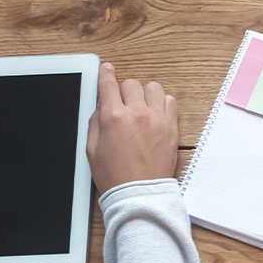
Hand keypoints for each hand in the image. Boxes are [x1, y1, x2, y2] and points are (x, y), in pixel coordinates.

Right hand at [86, 61, 179, 193]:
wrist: (139, 193)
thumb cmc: (115, 175)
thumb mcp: (91, 149)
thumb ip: (95, 122)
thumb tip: (101, 105)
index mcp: (113, 118)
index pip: (109, 84)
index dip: (105, 74)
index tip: (106, 69)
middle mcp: (136, 113)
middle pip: (131, 83)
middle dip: (124, 91)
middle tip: (122, 104)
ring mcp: (157, 118)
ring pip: (153, 87)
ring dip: (144, 94)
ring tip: (140, 108)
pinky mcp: (171, 126)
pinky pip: (169, 101)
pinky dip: (161, 103)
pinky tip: (154, 114)